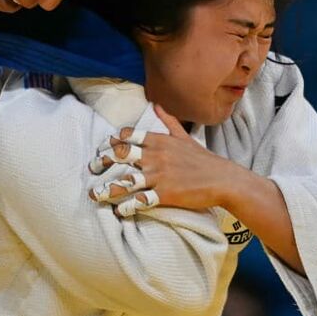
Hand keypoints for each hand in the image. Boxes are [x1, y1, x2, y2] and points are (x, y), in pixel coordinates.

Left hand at [87, 104, 237, 216]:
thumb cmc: (203, 159)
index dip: (113, 140)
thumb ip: (168, 121)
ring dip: (106, 189)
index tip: (104, 146)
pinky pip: (140, 201)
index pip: (129, 135)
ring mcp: (159, 176)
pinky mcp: (165, 194)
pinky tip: (117, 211)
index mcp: (159, 141)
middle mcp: (156, 156)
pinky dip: (126, 206)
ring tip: (93, 195)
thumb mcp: (184, 137)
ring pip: (125, 181)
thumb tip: (156, 104)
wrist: (225, 180)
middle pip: (120, 154)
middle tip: (92, 168)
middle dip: (102, 161)